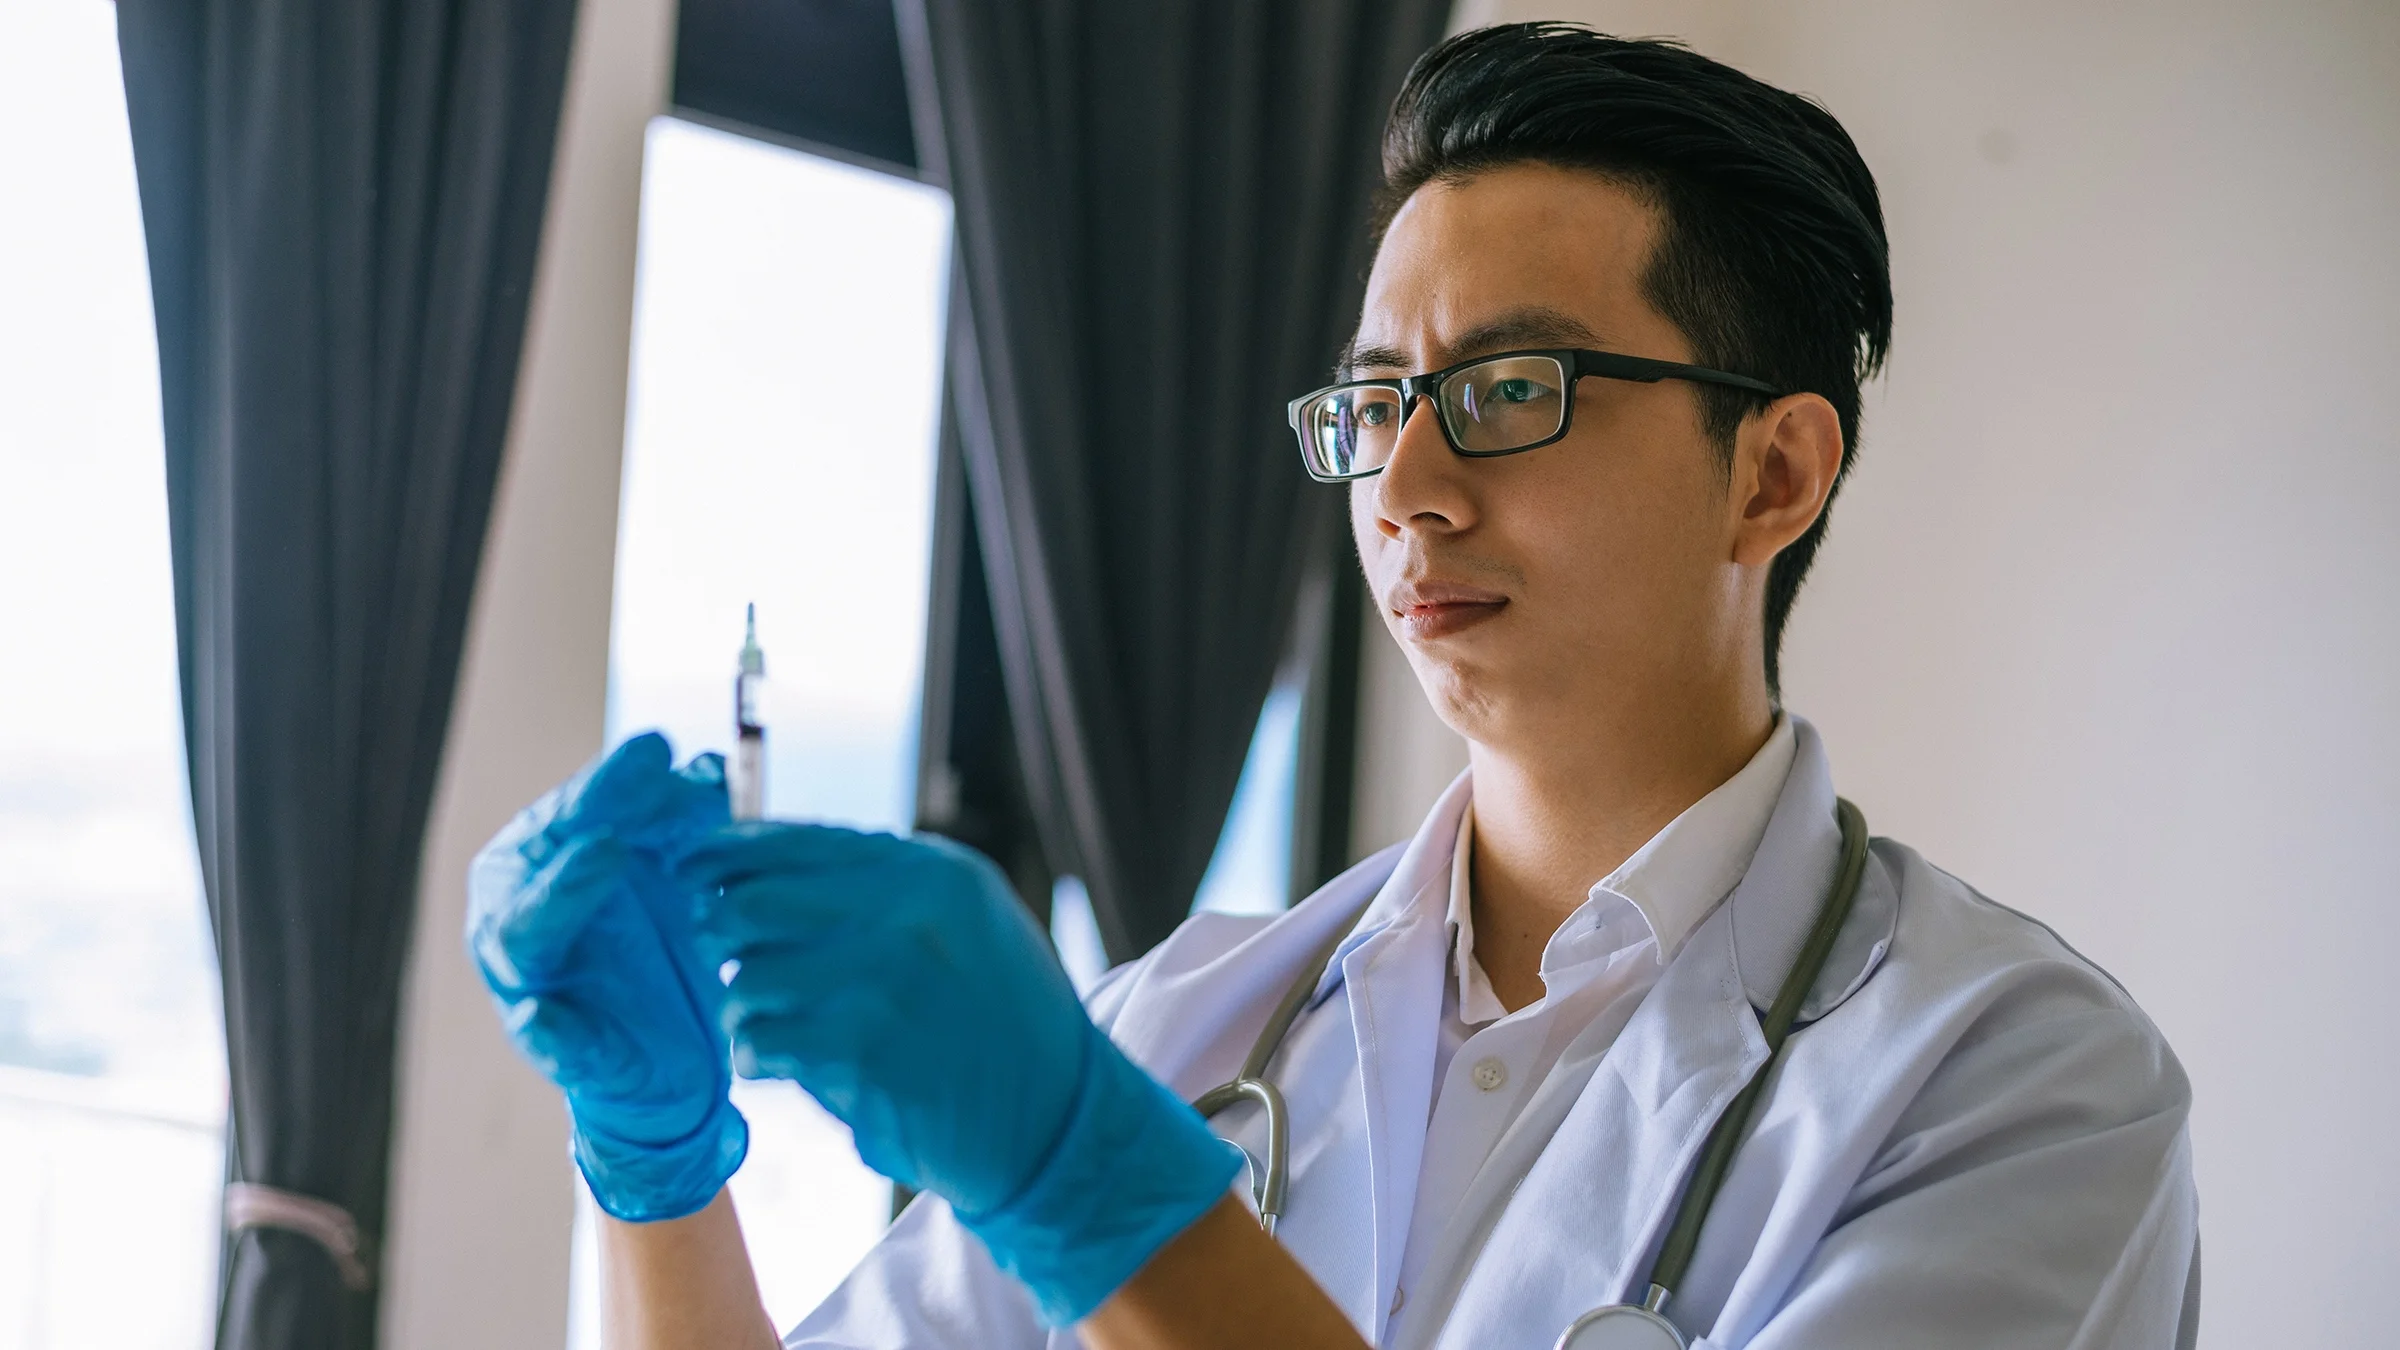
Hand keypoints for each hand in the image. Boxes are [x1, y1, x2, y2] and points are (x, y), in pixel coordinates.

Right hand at [466, 732, 746, 1221]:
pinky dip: (545, 1027)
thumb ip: (689, 820)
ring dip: (564, 891)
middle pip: (544, 853)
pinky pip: (545, 1035)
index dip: (616, 777)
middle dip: (588, 812)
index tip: (662, 746)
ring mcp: (527, 981)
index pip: (575, 808)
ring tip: (606, 853)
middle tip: (639, 773)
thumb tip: (713, 763)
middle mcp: (518, 912)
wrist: (675, 1056)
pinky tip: (542, 1015)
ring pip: (527, 931)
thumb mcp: (683, 875)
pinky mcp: (556, 1049)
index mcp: (542, 862)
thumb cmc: (664, 944)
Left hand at [679, 824, 1238, 1324]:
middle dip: (718, 930)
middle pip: (753, 903)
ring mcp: (881, 983)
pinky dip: (756, 1055)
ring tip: (765, 1022)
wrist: (1054, 1120)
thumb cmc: (1005, 1017)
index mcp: (930, 871)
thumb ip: (887, 887)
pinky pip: (761, 1043)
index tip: (692, 868)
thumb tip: (772, 864)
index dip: (727, 853)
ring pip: (747, 978)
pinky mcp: (860, 1054)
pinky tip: (778, 1061)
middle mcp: (905, 914)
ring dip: (741, 1005)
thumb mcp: (968, 920)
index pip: (797, 842)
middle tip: (717, 951)